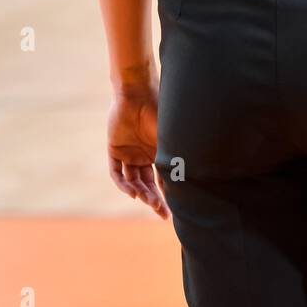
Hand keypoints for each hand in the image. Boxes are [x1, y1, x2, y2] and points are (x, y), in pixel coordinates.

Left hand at [107, 81, 169, 218]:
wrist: (138, 94)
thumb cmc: (159, 112)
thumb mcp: (170, 139)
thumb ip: (176, 159)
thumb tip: (191, 182)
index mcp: (160, 151)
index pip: (163, 178)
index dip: (168, 194)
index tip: (174, 209)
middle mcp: (145, 154)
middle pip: (148, 183)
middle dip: (155, 199)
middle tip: (162, 212)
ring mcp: (129, 153)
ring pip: (133, 181)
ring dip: (140, 193)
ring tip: (147, 201)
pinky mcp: (115, 150)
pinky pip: (117, 173)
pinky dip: (124, 185)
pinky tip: (133, 193)